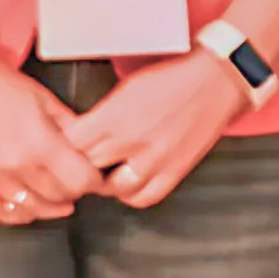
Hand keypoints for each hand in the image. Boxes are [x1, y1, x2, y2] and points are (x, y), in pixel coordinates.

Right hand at [0, 58, 95, 222]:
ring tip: (56, 198)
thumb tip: (90, 146)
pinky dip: (16, 214)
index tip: (94, 177)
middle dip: (73, 192)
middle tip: (75, 183)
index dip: (93, 181)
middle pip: (59, 197)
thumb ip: (70, 126)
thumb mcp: (44, 99)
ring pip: (31, 210)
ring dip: (48, 206)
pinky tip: (26, 205)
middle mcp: (16, 164)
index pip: (80, 180)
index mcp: (39, 142)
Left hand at [69, 55, 249, 210]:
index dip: (63, 147)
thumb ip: (102, 115)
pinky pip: (144, 197)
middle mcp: (131, 140)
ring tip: (105, 174)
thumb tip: (81, 135)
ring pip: (113, 188)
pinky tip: (130, 184)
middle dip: (81, 165)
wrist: (214, 82)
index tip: (64, 147)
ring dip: (105, 184)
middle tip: (80, 163)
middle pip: (88, 167)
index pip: (71, 144)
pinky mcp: (174, 171)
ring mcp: (154, 159)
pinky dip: (132, 195)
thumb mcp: (126, 89)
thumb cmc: (171, 80)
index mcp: (115, 116)